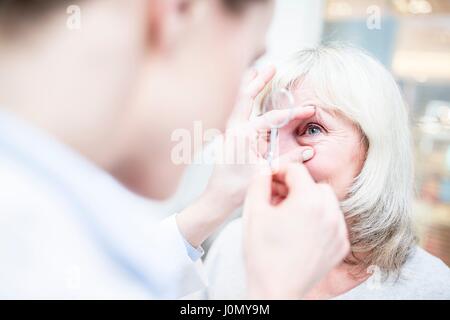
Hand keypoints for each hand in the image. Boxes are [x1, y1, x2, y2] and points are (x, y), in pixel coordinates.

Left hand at [177, 67, 314, 247]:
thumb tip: (309, 151)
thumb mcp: (266, 172)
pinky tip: (248, 93)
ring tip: (256, 70)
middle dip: (260, 81)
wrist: (217, 197)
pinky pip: (238, 110)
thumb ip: (288, 160)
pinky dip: (244, 98)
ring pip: (240, 101)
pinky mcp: (230, 135)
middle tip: (272, 66)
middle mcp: (233, 129)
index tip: (309, 110)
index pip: (272, 119)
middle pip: (246, 97)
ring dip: (249, 86)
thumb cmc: (238, 188)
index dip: (293, 114)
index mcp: (242, 136)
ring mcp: (229, 131)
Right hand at [243, 163, 349, 298]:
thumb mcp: (253, 212)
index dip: (280, 170)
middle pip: (315, 184)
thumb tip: (264, 169)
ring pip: (327, 202)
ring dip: (310, 201)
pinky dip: (320, 219)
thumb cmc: (263, 256)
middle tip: (279, 197)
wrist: (276, 290)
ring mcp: (338, 231)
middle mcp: (329, 214)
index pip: (297, 170)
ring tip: (290, 214)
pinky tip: (301, 229)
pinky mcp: (340, 246)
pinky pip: (333, 221)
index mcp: (308, 202)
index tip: (271, 178)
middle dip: (297, 186)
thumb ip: (259, 183)